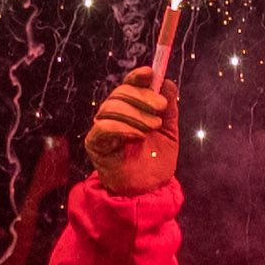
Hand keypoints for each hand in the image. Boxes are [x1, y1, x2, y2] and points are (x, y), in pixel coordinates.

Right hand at [84, 68, 180, 195]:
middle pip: (120, 93)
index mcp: (131, 109)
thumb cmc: (156, 161)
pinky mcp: (95, 144)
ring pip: (112, 107)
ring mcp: (102, 128)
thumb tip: (168, 83)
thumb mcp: (169, 132)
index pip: (129, 85)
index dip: (137, 77)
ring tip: (154, 127)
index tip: (150, 73)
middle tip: (161, 108)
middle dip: (142, 97)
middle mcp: (114, 115)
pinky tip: (138, 136)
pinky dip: (123, 127)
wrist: (149, 190)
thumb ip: (169, 109)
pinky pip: (104, 127)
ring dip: (136, 114)